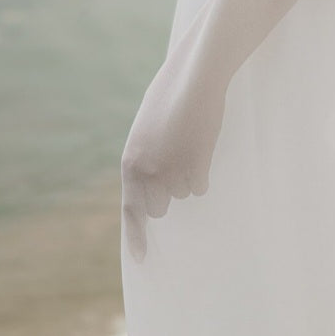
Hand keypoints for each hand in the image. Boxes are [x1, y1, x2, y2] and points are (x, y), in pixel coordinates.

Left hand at [121, 46, 226, 262]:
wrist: (196, 76)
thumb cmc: (172, 96)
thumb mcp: (146, 130)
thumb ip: (144, 160)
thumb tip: (152, 191)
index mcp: (130, 161)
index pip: (130, 209)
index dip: (135, 236)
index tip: (142, 259)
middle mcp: (147, 171)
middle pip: (160, 206)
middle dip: (169, 193)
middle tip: (177, 165)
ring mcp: (173, 170)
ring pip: (184, 192)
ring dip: (189, 176)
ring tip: (190, 144)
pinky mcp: (197, 165)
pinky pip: (202, 184)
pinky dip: (204, 171)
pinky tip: (202, 146)